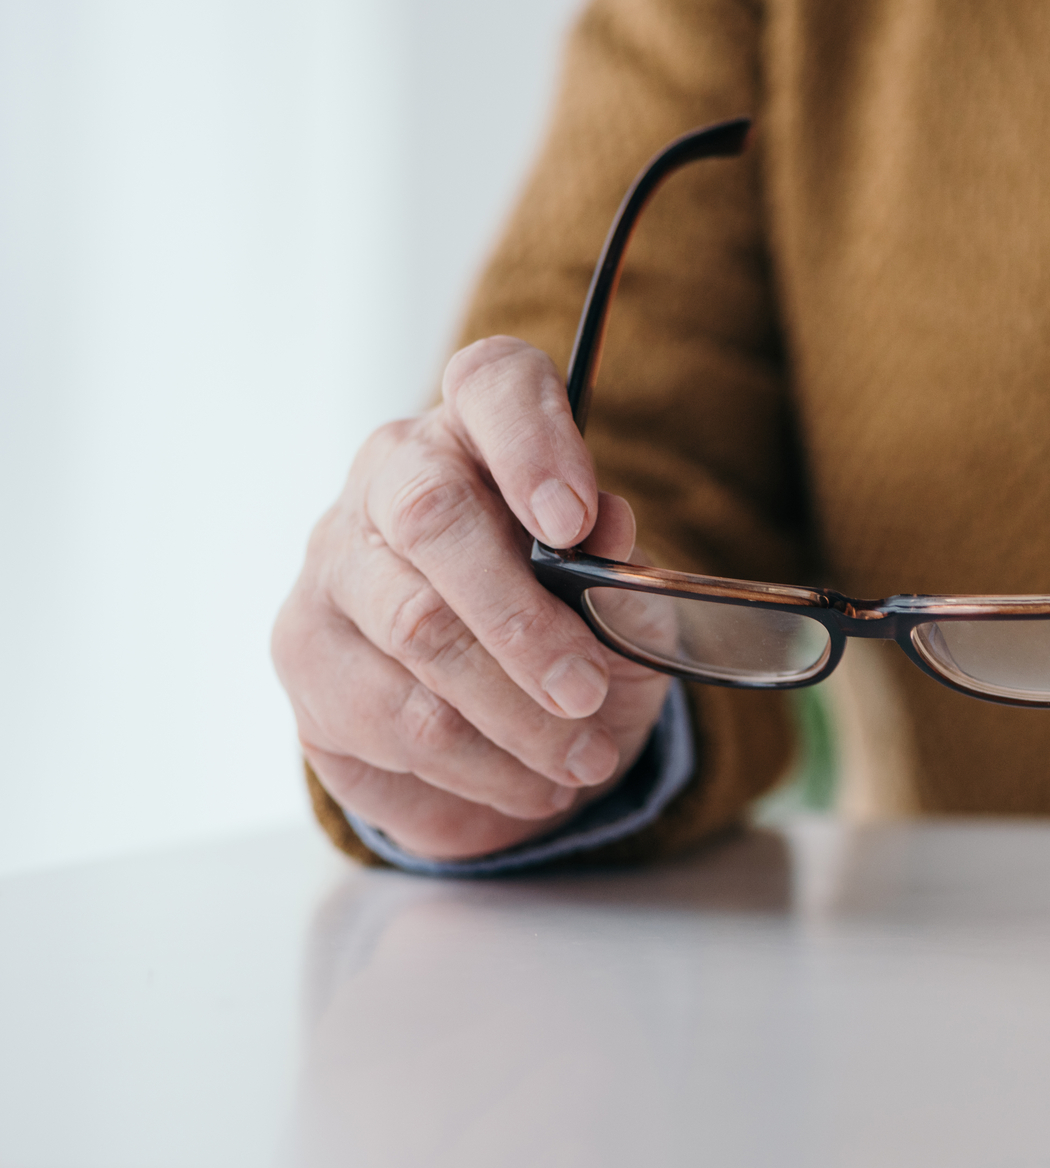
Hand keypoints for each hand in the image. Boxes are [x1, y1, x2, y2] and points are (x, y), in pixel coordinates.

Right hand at [272, 337, 671, 860]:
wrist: (502, 724)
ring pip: (413, 632)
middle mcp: (390, 477)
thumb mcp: (626, 607)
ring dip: (512, 715)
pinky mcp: (305, 654)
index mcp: (479, 432)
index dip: (533, 439)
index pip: (495, 384)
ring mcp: (333, 563)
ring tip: (582, 759)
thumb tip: (606, 529)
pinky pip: (388, 715)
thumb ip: (623, 570)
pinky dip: (476, 762)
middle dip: (521, 621)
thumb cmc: (571, 633)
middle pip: (433, 517)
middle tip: (587, 690)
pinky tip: (530, 783)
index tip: (573, 519)